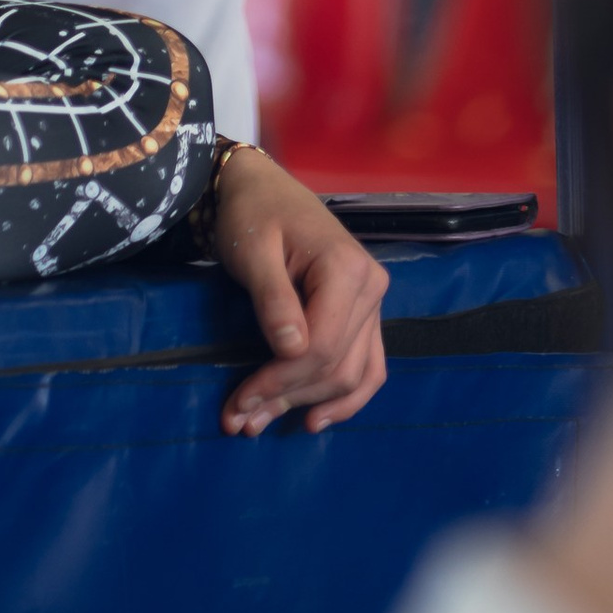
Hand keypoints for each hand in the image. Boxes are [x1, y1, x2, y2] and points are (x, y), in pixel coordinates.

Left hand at [209, 145, 388, 435]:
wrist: (261, 189)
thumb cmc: (252, 214)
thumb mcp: (253, 251)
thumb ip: (272, 300)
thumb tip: (290, 351)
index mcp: (346, 269)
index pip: (322, 345)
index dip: (281, 380)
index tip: (240, 401)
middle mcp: (371, 288)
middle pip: (337, 365)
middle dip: (287, 398)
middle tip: (240, 421)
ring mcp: (372, 303)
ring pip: (354, 374)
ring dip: (310, 404)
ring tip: (263, 423)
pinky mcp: (364, 313)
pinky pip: (367, 365)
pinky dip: (346, 398)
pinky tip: (316, 419)